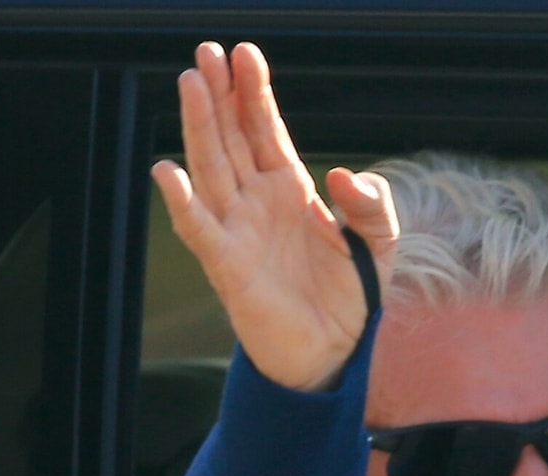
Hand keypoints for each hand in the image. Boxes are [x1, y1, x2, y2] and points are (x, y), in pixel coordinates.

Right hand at [152, 41, 397, 391]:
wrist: (332, 352)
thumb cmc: (349, 295)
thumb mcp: (379, 243)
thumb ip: (373, 205)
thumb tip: (344, 176)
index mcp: (289, 188)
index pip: (266, 130)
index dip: (254, 93)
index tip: (245, 53)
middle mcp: (257, 202)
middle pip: (231, 137)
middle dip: (220, 95)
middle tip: (205, 51)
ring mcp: (238, 230)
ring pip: (211, 168)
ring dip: (199, 127)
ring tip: (191, 83)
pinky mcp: (227, 266)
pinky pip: (199, 229)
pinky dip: (182, 202)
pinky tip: (168, 171)